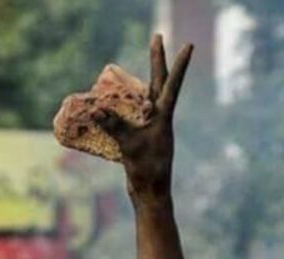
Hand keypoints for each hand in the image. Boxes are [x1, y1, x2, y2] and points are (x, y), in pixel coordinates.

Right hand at [93, 35, 192, 197]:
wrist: (151, 197)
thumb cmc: (146, 173)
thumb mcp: (130, 148)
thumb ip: (115, 127)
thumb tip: (96, 108)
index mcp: (164, 120)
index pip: (171, 86)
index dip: (178, 65)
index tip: (188, 45)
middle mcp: (160, 121)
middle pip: (158, 84)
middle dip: (157, 61)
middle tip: (157, 36)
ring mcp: (151, 129)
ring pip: (143, 99)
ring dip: (135, 85)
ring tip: (122, 71)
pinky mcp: (141, 138)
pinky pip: (130, 116)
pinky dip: (120, 108)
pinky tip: (110, 105)